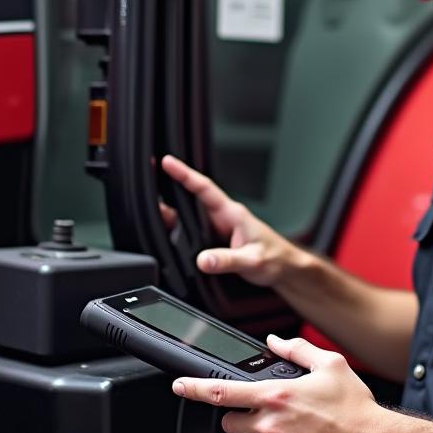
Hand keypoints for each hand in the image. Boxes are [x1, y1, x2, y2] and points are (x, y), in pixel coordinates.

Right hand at [160, 155, 297, 287]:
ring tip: (148, 207)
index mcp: (232, 214)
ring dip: (170, 211)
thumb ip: (227, 260)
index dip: (185, 175)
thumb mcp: (252, 261)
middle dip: (168, 187)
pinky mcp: (216, 241)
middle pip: (191, 199)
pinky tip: (165, 230)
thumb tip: (203, 260)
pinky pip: (192, 232)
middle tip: (147, 177)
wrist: (286, 270)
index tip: (167, 162)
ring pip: (188, 217)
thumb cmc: (276, 259)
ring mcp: (218, 229)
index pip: (205, 189)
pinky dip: (177, 229)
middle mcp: (223, 218)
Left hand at [173, 335, 383, 432]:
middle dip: (243, 416)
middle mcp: (271, 426)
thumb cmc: (355, 407)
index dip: (194, 388)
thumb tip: (274, 344)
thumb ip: (296, 350)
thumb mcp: (330, 365)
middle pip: (231, 423)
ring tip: (290, 431)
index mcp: (276, 396)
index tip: (179, 386)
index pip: (222, 392)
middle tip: (269, 413)